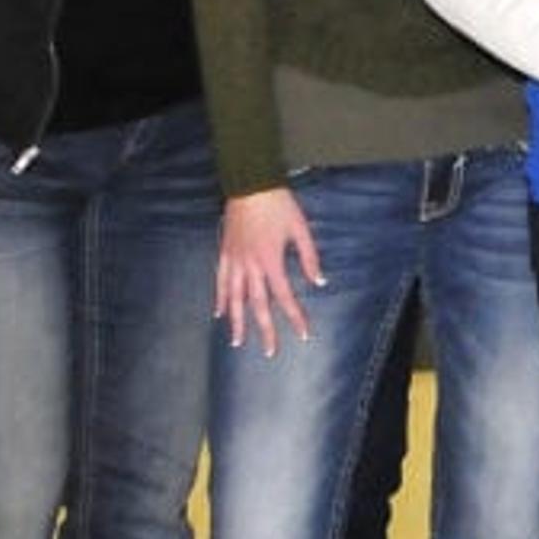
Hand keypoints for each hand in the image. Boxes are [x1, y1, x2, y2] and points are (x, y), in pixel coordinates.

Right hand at [214, 187, 321, 357]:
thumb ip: (310, 258)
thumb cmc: (279, 206)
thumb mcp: (301, 230)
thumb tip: (320, 282)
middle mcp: (250, 266)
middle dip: (264, 330)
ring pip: (234, 298)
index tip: (303, 334)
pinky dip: (220, 299)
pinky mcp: (224, 253)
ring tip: (238, 342)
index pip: (285, 297)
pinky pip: (220, 281)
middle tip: (270, 352)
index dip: (295, 317)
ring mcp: (234, 261)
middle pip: (258, 305)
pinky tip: (219, 313)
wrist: (250, 185)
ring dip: (237, 321)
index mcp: (271, 262)